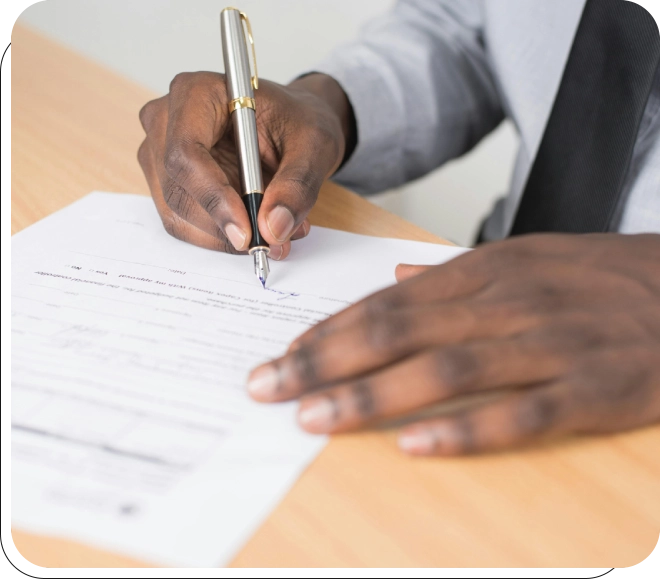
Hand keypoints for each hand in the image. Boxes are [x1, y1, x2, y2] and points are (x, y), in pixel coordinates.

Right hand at [137, 73, 353, 258]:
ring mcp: (160, 154)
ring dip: (226, 236)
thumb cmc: (297, 122)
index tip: (246, 232)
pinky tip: (256, 228)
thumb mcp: (314, 145)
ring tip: (275, 233)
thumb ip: (297, 185)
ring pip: (178, 215)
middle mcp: (167, 122)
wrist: (291, 125)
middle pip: (178, 191)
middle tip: (273, 241)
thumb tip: (274, 227)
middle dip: (225, 226)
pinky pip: (185, 224)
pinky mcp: (168, 183)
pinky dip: (221, 236)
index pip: (187, 153)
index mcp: (196, 93)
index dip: (214, 197)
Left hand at [247, 233, 659, 455]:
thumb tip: (397, 276)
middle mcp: (504, 304)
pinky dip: (464, 431)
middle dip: (324, 361)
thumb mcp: (522, 258)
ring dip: (372, 396)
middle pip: (397, 332)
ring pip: (443, 371)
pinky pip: (518, 414)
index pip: (386, 301)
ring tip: (314, 419)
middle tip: (268, 387)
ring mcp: (547, 346)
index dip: (328, 330)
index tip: (281, 356)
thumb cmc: (595, 277)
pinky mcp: (589, 390)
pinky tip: (414, 446)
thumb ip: (454, 273)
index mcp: (484, 272)